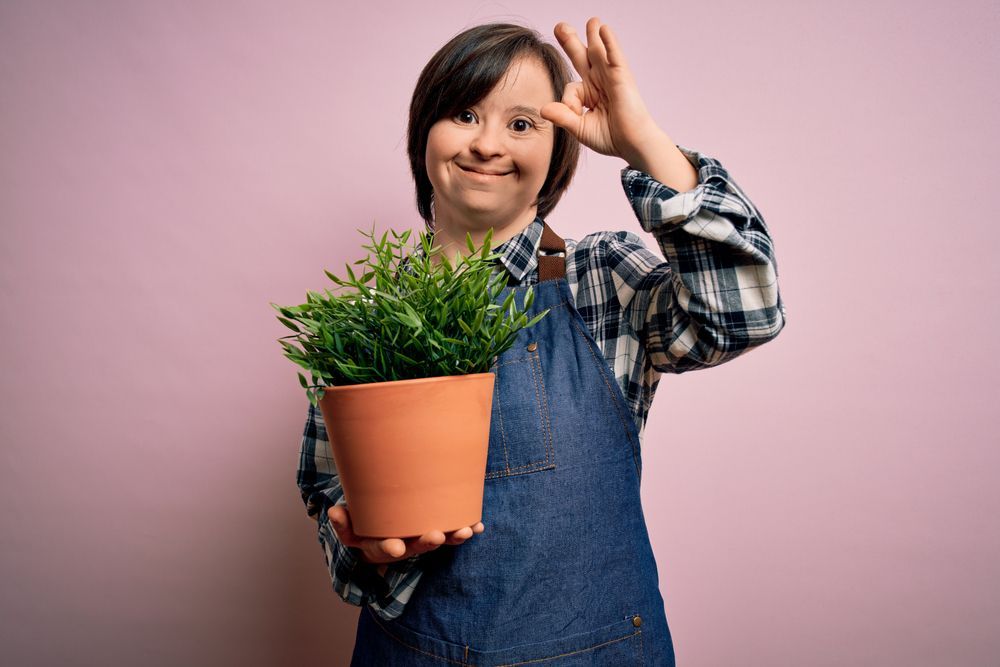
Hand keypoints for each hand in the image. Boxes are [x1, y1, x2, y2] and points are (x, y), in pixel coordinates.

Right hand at [327, 504, 484, 568]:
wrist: (384, 533)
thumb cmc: (366, 526)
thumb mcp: (350, 527)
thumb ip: (342, 522)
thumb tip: (332, 512)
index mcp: (382, 543)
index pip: (385, 547)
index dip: (390, 547)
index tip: (395, 546)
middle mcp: (405, 544)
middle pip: (418, 546)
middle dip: (428, 542)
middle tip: (436, 536)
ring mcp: (422, 539)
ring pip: (439, 540)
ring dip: (453, 537)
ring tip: (466, 531)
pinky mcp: (437, 531)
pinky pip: (453, 533)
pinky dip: (466, 530)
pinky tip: (478, 526)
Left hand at [541, 17, 664, 167]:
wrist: (631, 144)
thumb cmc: (610, 138)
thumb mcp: (580, 128)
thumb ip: (563, 117)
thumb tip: (542, 109)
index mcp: (589, 93)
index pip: (570, 88)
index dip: (569, 102)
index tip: (576, 114)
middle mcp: (599, 82)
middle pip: (582, 57)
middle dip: (571, 41)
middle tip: (560, 27)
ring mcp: (611, 77)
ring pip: (598, 51)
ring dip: (593, 35)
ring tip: (591, 20)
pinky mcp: (622, 77)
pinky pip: (614, 56)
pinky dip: (609, 42)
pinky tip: (603, 29)